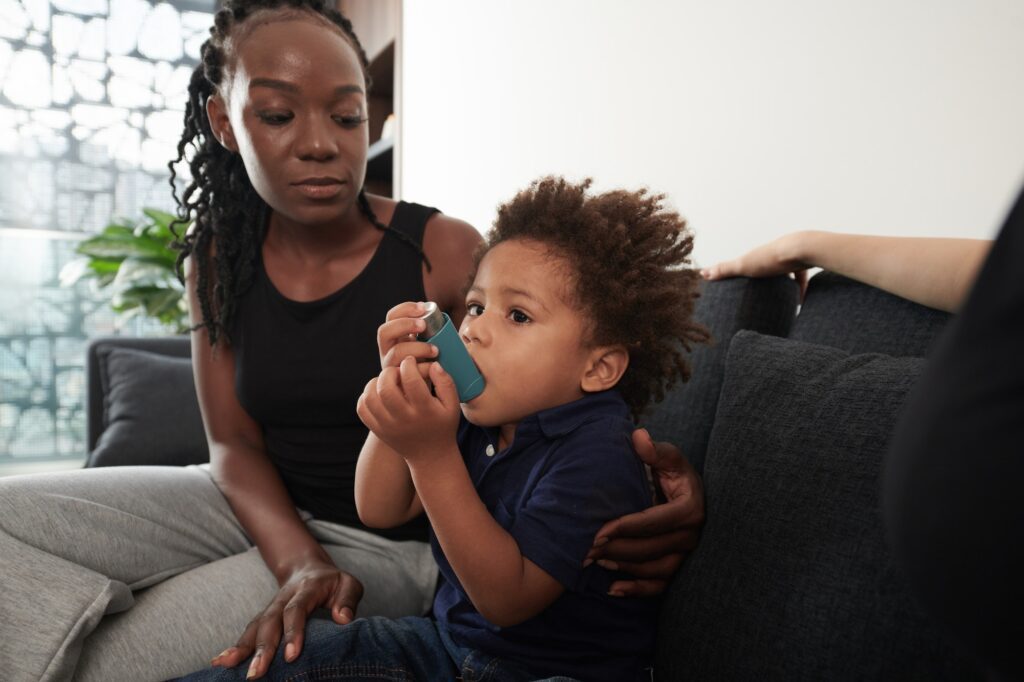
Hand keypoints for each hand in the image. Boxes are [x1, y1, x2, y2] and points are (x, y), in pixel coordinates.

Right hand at [210, 559, 362, 678]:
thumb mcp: (349, 584)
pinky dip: (235, 647)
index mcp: (306, 588)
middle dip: (262, 648)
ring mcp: (271, 608)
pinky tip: (220, 662)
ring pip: (254, 627)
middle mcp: (284, 598)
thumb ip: (348, 599)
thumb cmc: (333, 583)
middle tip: (256, 673)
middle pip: (270, 622)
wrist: (308, 568)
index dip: (293, 631)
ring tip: (226, 667)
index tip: (291, 656)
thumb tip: (343, 619)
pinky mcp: (264, 618)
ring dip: (241, 648)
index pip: (297, 609)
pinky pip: (248, 633)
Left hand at [357, 357, 460, 461]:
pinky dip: (366, 396)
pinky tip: (378, 393)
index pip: (410, 380)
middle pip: (386, 388)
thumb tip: (432, 364)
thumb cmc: (442, 425)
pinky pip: (362, 408)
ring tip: (387, 381)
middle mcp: (404, 419)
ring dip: (375, 382)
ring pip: (370, 397)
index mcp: (424, 410)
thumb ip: (445, 382)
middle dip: (390, 372)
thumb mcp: (452, 405)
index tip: (410, 362)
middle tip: (397, 371)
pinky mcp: (378, 430)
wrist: (430, 455)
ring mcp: (388, 426)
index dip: (409, 364)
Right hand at [377, 301, 438, 378]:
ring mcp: (391, 368)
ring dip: (417, 347)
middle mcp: (388, 351)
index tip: (422, 307)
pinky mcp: (399, 384)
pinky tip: (433, 368)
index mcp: (395, 337)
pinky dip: (422, 368)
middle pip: (384, 331)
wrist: (435, 392)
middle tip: (424, 325)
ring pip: (396, 352)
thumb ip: (428, 330)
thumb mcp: (429, 343)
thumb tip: (433, 310)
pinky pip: (405, 373)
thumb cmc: (434, 362)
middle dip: (404, 324)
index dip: (404, 309)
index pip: (391, 317)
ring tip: (435, 350)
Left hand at [586, 428, 704, 596]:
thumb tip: (639, 437)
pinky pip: (660, 586)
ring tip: (596, 560)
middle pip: (652, 549)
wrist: (686, 494)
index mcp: (690, 508)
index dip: (626, 527)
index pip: (655, 522)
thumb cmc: (673, 473)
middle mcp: (692, 535)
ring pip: (655, 569)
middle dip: (618, 549)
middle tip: (587, 548)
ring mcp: (687, 555)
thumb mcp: (668, 458)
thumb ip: (654, 450)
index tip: (598, 530)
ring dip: (625, 567)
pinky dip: (637, 590)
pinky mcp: (679, 568)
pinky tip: (612, 589)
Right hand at [701, 231, 812, 299]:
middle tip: (753, 292)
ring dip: (780, 285)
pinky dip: (798, 290)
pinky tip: (799, 304)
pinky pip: (799, 278)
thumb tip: (702, 273)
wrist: (802, 249)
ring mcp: (786, 259)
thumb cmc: (771, 258)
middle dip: (759, 277)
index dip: (735, 270)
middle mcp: (769, 255)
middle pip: (762, 267)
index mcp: (754, 256)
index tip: (729, 279)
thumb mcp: (743, 266)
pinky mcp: (801, 263)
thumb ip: (724, 269)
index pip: (742, 264)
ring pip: (782, 272)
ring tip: (777, 301)